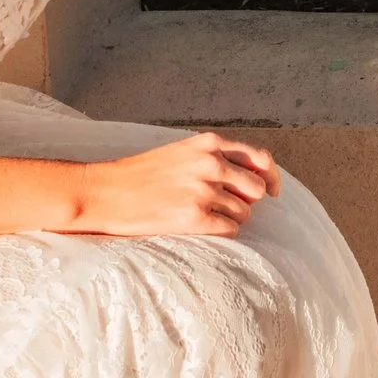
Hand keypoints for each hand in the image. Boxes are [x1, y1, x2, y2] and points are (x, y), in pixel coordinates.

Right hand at [72, 131, 281, 236]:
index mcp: (209, 144)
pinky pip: (230, 230)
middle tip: (226, 208)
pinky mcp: (194, 217)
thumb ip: (214, 158)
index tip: (273, 191)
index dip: (271, 177)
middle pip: (257, 190)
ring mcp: (204, 191)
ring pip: (244, 213)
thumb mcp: (182, 152)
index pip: (260, 159)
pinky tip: (203, 229)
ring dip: (231, 219)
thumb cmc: (141, 174)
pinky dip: (222, 232)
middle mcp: (211, 164)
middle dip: (247, 201)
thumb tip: (252, 177)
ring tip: (205, 218)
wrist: (104, 192)